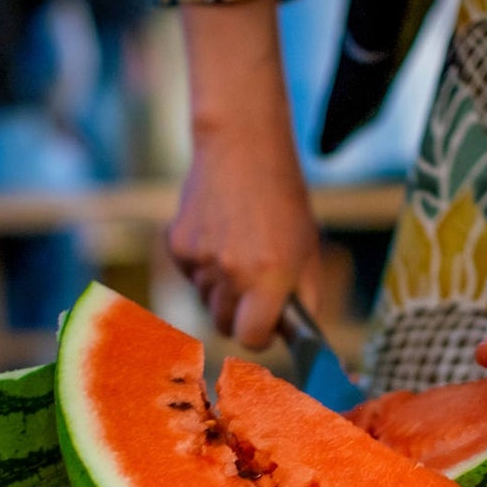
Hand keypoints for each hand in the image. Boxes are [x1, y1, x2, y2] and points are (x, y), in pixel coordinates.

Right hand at [167, 128, 321, 349]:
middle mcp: (232, 272)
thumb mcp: (308, 248)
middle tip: (254, 288)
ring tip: (237, 250)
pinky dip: (202, 266)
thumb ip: (305, 295)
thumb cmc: (282, 199)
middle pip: (224, 325)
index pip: (252, 338)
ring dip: (221, 289)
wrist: (241, 147)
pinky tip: (218, 235)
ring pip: (206, 300)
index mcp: (270, 276)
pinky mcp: (178, 246)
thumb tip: (301, 336)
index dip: (260, 335)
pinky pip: (190, 276)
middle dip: (240, 315)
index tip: (266, 324)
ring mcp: (200, 260)